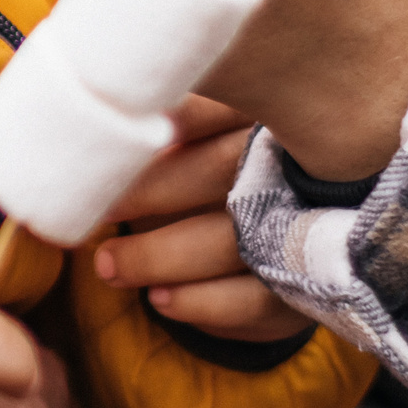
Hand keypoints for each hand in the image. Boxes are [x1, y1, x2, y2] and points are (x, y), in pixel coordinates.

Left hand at [90, 97, 308, 342]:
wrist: (300, 235)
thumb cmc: (228, 172)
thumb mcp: (211, 134)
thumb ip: (169, 120)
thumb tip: (97, 120)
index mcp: (269, 115)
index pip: (223, 104)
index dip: (176, 117)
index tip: (116, 135)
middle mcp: (302, 166)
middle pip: (223, 169)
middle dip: (150, 191)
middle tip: (96, 208)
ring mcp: (312, 230)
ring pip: (233, 243)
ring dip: (160, 257)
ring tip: (108, 265)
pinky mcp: (312, 287)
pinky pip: (254, 302)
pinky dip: (201, 303)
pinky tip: (159, 298)